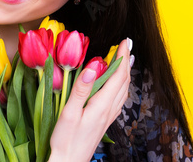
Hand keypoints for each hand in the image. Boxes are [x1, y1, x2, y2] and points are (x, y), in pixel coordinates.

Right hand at [48, 38, 132, 161]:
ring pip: (123, 91)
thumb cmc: (65, 140)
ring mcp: (107, 117)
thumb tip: (94, 67)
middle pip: (123, 82)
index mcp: (101, 105)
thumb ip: (81, 89)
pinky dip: (121, 86)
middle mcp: (108, 110)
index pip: (117, 76)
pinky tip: (117, 86)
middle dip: (126, 62)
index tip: (125, 42)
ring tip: (126, 62)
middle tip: (127, 46)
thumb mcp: (69, 112)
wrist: (69, 161)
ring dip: (125, 74)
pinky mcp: (104, 121)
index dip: (122, 57)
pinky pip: (118, 100)